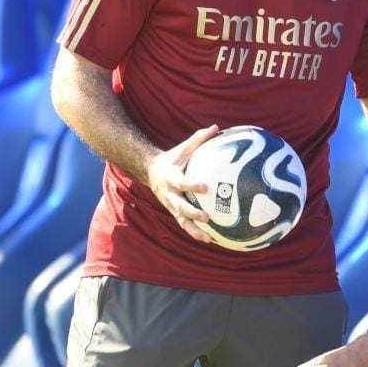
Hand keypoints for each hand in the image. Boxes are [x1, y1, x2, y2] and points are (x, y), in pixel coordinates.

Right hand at [146, 125, 218, 242]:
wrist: (151, 172)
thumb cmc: (173, 158)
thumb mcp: (183, 148)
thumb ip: (199, 138)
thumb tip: (216, 127)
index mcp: (171, 178)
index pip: (181, 183)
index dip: (192, 185)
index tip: (205, 187)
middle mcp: (169, 194)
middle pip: (180, 207)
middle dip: (193, 213)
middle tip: (207, 217)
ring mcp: (170, 205)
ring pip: (181, 221)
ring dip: (194, 230)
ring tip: (210, 238)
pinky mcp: (174, 213)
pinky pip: (185, 225)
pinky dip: (196, 233)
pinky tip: (212, 239)